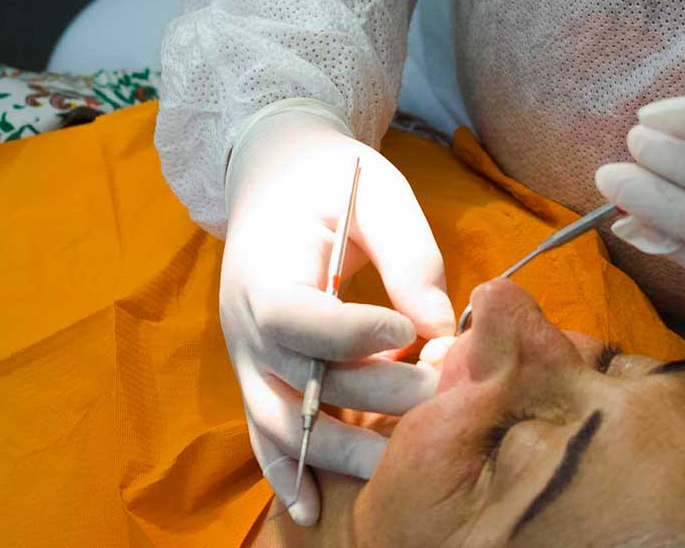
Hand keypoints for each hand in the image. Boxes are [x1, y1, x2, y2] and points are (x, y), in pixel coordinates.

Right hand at [221, 111, 454, 525]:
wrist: (278, 173)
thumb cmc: (333, 177)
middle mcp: (243, 321)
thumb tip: (441, 326)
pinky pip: (263, 431)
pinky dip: (285, 472)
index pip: (297, 315)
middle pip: (297, 376)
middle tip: (437, 397)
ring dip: (334, 447)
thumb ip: (408, 254)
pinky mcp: (256, 372)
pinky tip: (313, 511)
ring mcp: (245, 354)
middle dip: (369, 392)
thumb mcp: (376, 192)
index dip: (351, 334)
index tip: (408, 333)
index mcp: (266, 266)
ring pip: (279, 420)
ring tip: (395, 464)